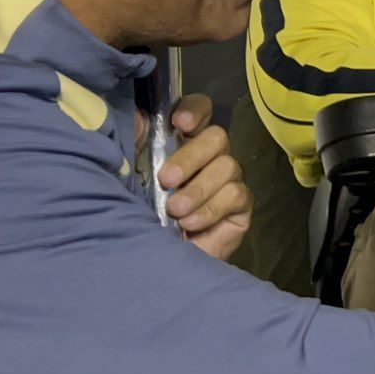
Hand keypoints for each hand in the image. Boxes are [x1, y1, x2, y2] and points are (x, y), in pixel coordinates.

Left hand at [151, 95, 252, 259]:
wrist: (160, 263)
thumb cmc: (145, 216)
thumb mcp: (133, 181)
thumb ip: (135, 148)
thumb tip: (138, 119)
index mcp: (183, 142)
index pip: (200, 110)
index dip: (194, 110)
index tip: (178, 123)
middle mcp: (210, 156)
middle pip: (217, 136)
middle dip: (191, 156)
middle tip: (166, 180)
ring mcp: (229, 180)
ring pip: (227, 166)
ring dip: (198, 189)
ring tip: (175, 211)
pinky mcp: (241, 206)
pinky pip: (235, 195)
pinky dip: (210, 209)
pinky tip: (190, 223)